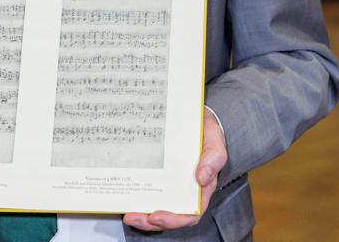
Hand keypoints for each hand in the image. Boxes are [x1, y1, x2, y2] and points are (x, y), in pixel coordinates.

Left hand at [123, 109, 225, 231]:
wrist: (192, 116)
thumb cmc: (206, 132)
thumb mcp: (214, 141)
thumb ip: (213, 157)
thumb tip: (202, 178)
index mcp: (200, 188)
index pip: (190, 213)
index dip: (173, 219)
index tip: (157, 216)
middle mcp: (184, 190)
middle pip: (169, 215)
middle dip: (151, 222)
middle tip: (134, 217)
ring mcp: (169, 184)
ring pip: (156, 208)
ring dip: (142, 216)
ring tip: (128, 214)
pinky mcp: (157, 175)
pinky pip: (147, 191)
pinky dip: (136, 197)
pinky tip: (125, 196)